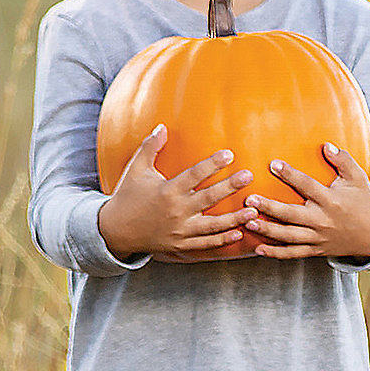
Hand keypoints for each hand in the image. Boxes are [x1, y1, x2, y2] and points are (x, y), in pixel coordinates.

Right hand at [97, 124, 257, 261]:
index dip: (212, 164)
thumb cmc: (127, 196)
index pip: (194, 174)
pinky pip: (205, 244)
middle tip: (249, 176)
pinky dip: (222, 240)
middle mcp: (176, 210)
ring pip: (213, 225)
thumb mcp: (136, 169)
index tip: (229, 154)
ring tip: (254, 211)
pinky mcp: (181, 245)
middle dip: (230, 187)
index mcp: (167, 190)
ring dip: (234, 219)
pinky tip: (238, 234)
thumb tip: (161, 126)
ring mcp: (180, 230)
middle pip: (209, 198)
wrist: (115, 230)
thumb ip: (150, 147)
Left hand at [242, 143, 369, 260]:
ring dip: (268, 230)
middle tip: (250, 200)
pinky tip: (258, 249)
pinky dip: (276, 253)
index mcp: (331, 200)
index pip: (308, 186)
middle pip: (292, 215)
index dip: (290, 175)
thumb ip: (343, 160)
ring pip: (289, 236)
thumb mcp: (358, 178)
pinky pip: (293, 253)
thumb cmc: (363, 202)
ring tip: (248, 222)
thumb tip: (326, 146)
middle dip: (270, 208)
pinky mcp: (316, 250)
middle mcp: (323, 220)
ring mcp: (318, 237)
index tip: (273, 164)